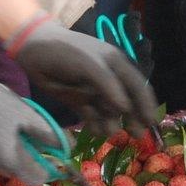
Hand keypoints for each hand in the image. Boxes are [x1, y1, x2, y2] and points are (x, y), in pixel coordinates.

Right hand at [0, 52, 60, 184]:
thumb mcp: (24, 112)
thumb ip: (46, 133)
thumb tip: (67, 148)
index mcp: (8, 158)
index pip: (34, 178)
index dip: (45, 169)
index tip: (49, 156)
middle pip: (16, 170)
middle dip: (25, 157)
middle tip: (24, 135)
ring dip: (6, 153)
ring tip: (1, 128)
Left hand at [15, 18, 159, 135]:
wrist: (34, 50)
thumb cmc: (66, 52)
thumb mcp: (90, 64)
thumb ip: (108, 85)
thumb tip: (126, 108)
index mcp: (116, 65)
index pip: (138, 87)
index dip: (146, 104)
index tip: (151, 122)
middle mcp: (108, 79)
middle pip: (127, 103)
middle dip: (131, 118)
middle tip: (134, 135)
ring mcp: (94, 91)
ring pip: (109, 112)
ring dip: (111, 123)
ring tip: (107, 132)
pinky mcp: (79, 100)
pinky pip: (92, 115)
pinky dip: (95, 123)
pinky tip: (95, 130)